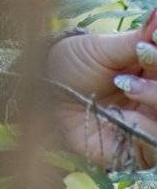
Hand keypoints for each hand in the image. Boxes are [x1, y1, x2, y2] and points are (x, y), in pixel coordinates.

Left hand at [46, 7, 156, 170]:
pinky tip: (126, 113)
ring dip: (155, 96)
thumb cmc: (72, 66)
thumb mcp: (102, 48)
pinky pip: (156, 143)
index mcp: (152, 68)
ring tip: (125, 83)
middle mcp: (155, 97)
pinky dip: (147, 127)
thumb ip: (137, 38)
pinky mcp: (140, 150)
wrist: (44, 96)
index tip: (151, 39)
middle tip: (143, 54)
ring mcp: (150, 123)